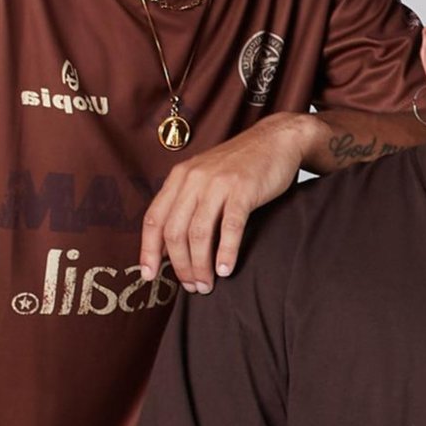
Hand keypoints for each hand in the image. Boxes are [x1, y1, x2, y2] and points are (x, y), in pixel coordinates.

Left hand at [139, 113, 318, 292]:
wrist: (276, 140)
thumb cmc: (241, 165)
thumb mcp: (205, 176)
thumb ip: (187, 202)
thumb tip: (172, 245)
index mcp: (180, 177)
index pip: (154, 219)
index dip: (148, 251)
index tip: (151, 276)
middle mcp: (194, 179)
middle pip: (175, 231)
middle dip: (180, 266)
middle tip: (192, 286)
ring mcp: (218, 183)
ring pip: (199, 233)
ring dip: (201, 265)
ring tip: (207, 284)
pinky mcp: (243, 189)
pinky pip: (230, 227)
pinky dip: (226, 252)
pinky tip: (226, 269)